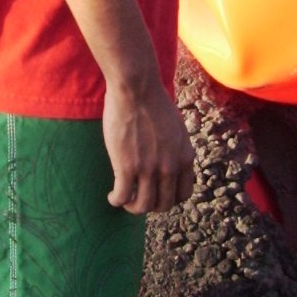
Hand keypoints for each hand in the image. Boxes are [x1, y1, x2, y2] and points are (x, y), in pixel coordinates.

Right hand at [102, 78, 195, 214]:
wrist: (136, 89)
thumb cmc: (153, 102)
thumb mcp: (176, 129)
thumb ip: (176, 149)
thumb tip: (169, 160)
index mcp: (185, 157)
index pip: (183, 194)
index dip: (169, 199)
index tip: (157, 194)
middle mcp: (170, 167)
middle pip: (163, 204)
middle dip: (150, 205)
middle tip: (138, 198)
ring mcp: (148, 169)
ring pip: (143, 206)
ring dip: (132, 207)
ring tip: (123, 200)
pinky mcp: (127, 167)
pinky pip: (122, 196)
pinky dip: (116, 201)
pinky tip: (112, 196)